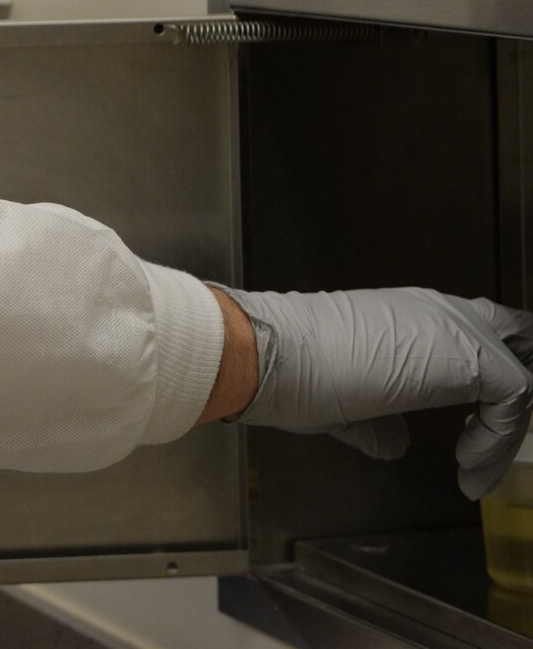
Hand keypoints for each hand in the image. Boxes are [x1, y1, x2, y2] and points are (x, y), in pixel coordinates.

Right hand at [223, 287, 532, 498]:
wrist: (273, 354)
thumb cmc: (290, 371)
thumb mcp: (341, 403)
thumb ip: (379, 421)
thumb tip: (396, 444)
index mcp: (405, 316)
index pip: (472, 330)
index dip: (487, 372)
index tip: (478, 422)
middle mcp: (437, 313)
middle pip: (513, 334)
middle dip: (518, 384)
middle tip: (504, 430)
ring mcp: (454, 330)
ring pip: (516, 376)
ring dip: (504, 431)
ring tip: (476, 468)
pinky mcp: (468, 357)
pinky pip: (513, 399)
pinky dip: (497, 441)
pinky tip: (467, 465)